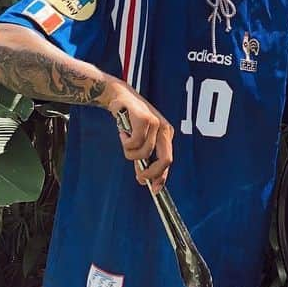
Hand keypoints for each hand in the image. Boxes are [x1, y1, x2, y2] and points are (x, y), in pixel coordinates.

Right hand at [98, 80, 173, 194]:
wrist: (119, 97)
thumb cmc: (129, 120)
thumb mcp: (139, 140)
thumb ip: (143, 158)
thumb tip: (143, 180)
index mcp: (167, 135)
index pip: (168, 160)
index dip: (162, 177)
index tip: (154, 189)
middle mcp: (165, 129)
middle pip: (166, 159)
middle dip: (151, 172)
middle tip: (139, 177)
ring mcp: (157, 123)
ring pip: (144, 153)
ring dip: (130, 153)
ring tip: (125, 141)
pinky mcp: (145, 119)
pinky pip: (135, 142)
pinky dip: (126, 142)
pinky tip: (123, 133)